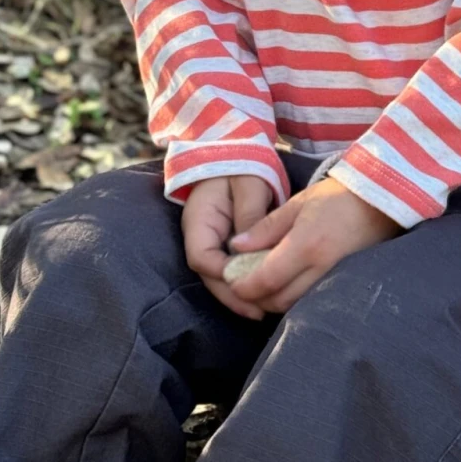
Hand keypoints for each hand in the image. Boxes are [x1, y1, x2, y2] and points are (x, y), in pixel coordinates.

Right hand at [181, 175, 276, 319]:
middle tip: (257, 312)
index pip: (202, 257)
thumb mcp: (249, 184)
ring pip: (218, 275)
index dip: (222, 275)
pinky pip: (229, 267)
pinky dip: (243, 280)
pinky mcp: (223, 242)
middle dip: (232, 294)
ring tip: (261, 311)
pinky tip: (260, 294)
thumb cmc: (240, 164)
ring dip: (238, 293)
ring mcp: (210, 240)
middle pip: (210, 274)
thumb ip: (250, 214)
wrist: (233, 149)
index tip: (246, 286)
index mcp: (199, 220)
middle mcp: (199, 235)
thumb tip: (253, 247)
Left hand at [225, 176, 400, 314]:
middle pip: (278, 301)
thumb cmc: (338, 195)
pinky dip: (295, 298)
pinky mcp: (346, 282)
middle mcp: (321, 268)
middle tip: (245, 284)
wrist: (383, 198)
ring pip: (295, 305)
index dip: (243, 287)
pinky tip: (290, 284)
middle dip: (256, 298)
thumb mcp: (298, 203)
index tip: (231, 281)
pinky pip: (312, 300)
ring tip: (265, 284)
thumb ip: (266, 228)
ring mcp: (336, 279)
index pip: (265, 280)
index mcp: (306, 245)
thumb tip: (236, 247)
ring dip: (275, 300)